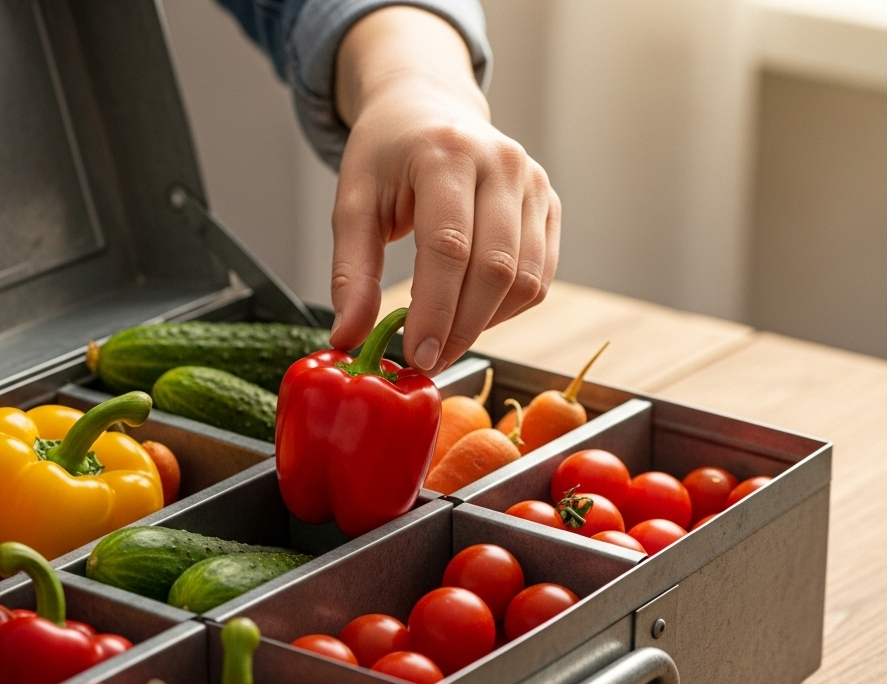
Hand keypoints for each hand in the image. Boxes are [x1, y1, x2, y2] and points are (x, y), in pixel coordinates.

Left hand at [330, 6, 560, 374]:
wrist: (427, 109)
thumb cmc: (387, 156)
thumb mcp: (353, 204)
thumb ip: (351, 273)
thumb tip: (348, 337)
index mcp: (447, 153)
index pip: (449, 247)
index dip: (435, 311)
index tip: (416, 356)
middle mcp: (502, 163)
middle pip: (495, 269)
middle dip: (461, 329)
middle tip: (428, 360)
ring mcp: (534, 183)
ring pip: (525, 281)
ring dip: (485, 324)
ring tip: (445, 337)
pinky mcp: (549, 206)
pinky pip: (540, 278)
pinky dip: (506, 310)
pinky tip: (472, 313)